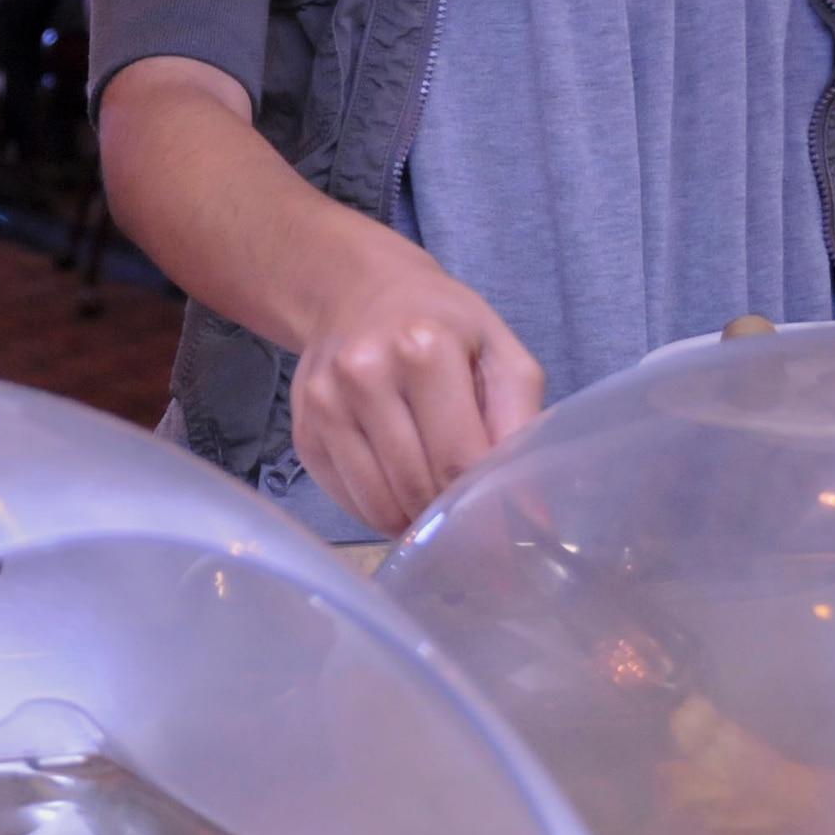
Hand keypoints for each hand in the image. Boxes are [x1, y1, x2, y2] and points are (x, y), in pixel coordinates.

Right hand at [290, 243, 543, 534]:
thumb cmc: (444, 326)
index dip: (485, 509)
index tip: (506, 541)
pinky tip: (398, 488)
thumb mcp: (500, 353)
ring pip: (377, 502)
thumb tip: (531, 517)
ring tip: (435, 504)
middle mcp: (364, 373)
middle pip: (416, 485)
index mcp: (424, 349)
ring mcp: (325, 403)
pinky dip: (379, 509)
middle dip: (449, 514)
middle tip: (470, 519)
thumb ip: (521, 426)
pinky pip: (346, 499)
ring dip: (413, 520)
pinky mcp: (302, 429)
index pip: (458, 458)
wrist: (358, 293)